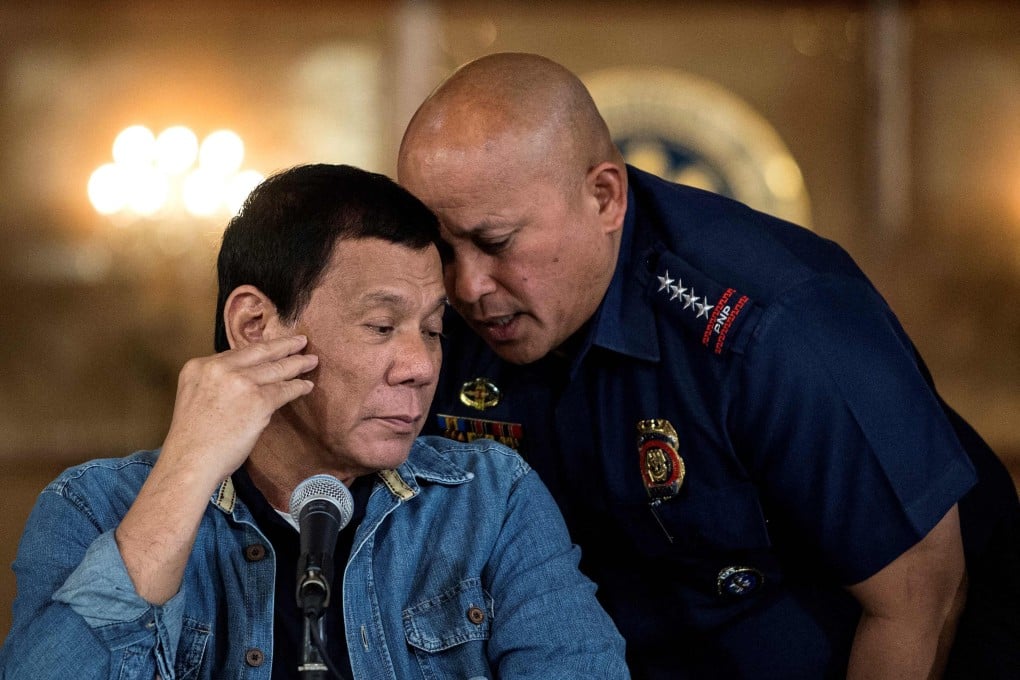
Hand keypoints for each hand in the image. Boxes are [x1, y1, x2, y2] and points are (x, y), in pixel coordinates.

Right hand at [160, 334, 317, 486]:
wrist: (190, 462)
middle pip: (259, 352)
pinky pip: (285, 390)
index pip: (236, 353)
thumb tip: (245, 379)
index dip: (258, 351)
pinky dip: (298, 387)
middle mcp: (219, 368)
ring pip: (276, 369)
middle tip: (300, 341)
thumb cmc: (192, 440)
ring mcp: (240, 382)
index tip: (272, 347)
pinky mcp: (258, 400)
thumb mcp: (195, 397)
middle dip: (283, 346)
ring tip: (311, 360)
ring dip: (297, 364)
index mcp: (199, 366)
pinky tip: (306, 386)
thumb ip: (216, 383)